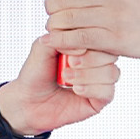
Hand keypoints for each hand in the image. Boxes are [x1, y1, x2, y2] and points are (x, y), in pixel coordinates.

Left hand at [0, 34, 116, 135]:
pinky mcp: (99, 100)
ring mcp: (100, 81)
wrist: (27, 101)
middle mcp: (96, 62)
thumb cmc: (35, 73)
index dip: (89, 41)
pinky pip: (108, 92)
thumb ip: (59, 37)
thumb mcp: (42, 47)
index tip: (69, 50)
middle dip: (90, 59)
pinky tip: (76, 90)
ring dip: (87, 75)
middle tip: (70, 64)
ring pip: (112, 73)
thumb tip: (82, 45)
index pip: (101, 36)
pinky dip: (91, 89)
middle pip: (111, 54)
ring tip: (67, 78)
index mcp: (86, 45)